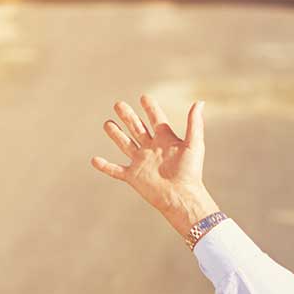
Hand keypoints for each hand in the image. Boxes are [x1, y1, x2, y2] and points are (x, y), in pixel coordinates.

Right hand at [89, 93, 218, 241]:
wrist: (182, 196)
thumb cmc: (190, 172)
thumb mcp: (194, 144)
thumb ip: (194, 123)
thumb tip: (199, 102)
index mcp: (166, 140)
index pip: (156, 119)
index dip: (150, 108)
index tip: (143, 97)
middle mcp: (151, 149)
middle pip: (137, 128)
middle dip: (128, 116)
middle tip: (118, 104)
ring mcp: (141, 162)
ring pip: (125, 144)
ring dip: (116, 134)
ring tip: (107, 123)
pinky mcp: (133, 176)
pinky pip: (115, 170)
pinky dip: (105, 166)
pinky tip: (94, 160)